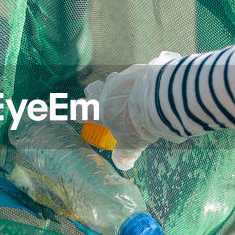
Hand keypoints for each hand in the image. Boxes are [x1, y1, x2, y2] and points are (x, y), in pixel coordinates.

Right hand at [84, 51, 180, 170]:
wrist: (155, 100)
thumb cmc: (137, 125)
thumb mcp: (130, 145)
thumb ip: (124, 155)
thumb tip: (123, 164)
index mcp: (97, 110)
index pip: (79, 110)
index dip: (81, 114)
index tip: (85, 118)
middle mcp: (104, 91)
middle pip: (92, 89)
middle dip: (95, 95)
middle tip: (105, 104)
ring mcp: (119, 79)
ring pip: (111, 79)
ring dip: (116, 87)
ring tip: (127, 97)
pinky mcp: (134, 70)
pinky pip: (130, 75)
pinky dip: (134, 82)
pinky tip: (143, 90)